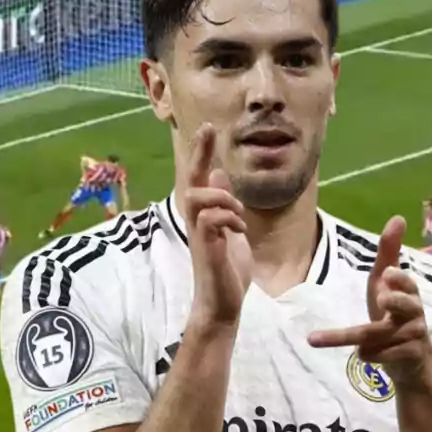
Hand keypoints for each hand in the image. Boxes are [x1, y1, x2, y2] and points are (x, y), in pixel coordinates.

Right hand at [182, 123, 251, 325]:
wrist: (222, 304)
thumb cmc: (226, 271)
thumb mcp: (231, 231)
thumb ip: (225, 205)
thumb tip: (220, 176)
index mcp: (205, 215)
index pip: (200, 177)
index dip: (203, 152)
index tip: (208, 127)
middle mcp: (197, 220)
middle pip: (192, 179)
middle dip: (200, 152)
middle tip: (208, 128)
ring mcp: (199, 234)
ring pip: (198, 197)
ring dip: (222, 197)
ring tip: (238, 212)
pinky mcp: (206, 248)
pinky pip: (210, 220)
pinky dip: (229, 218)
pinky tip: (240, 230)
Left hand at [307, 216, 431, 385]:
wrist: (411, 360)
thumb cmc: (394, 314)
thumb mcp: (384, 284)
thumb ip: (388, 253)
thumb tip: (398, 217)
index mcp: (409, 292)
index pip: (407, 282)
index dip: (399, 279)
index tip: (387, 273)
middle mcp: (415, 312)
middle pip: (407, 305)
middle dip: (397, 301)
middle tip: (381, 298)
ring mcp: (415, 336)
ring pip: (384, 334)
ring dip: (362, 340)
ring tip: (339, 342)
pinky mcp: (411, 357)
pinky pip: (383, 354)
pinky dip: (368, 355)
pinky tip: (362, 355)